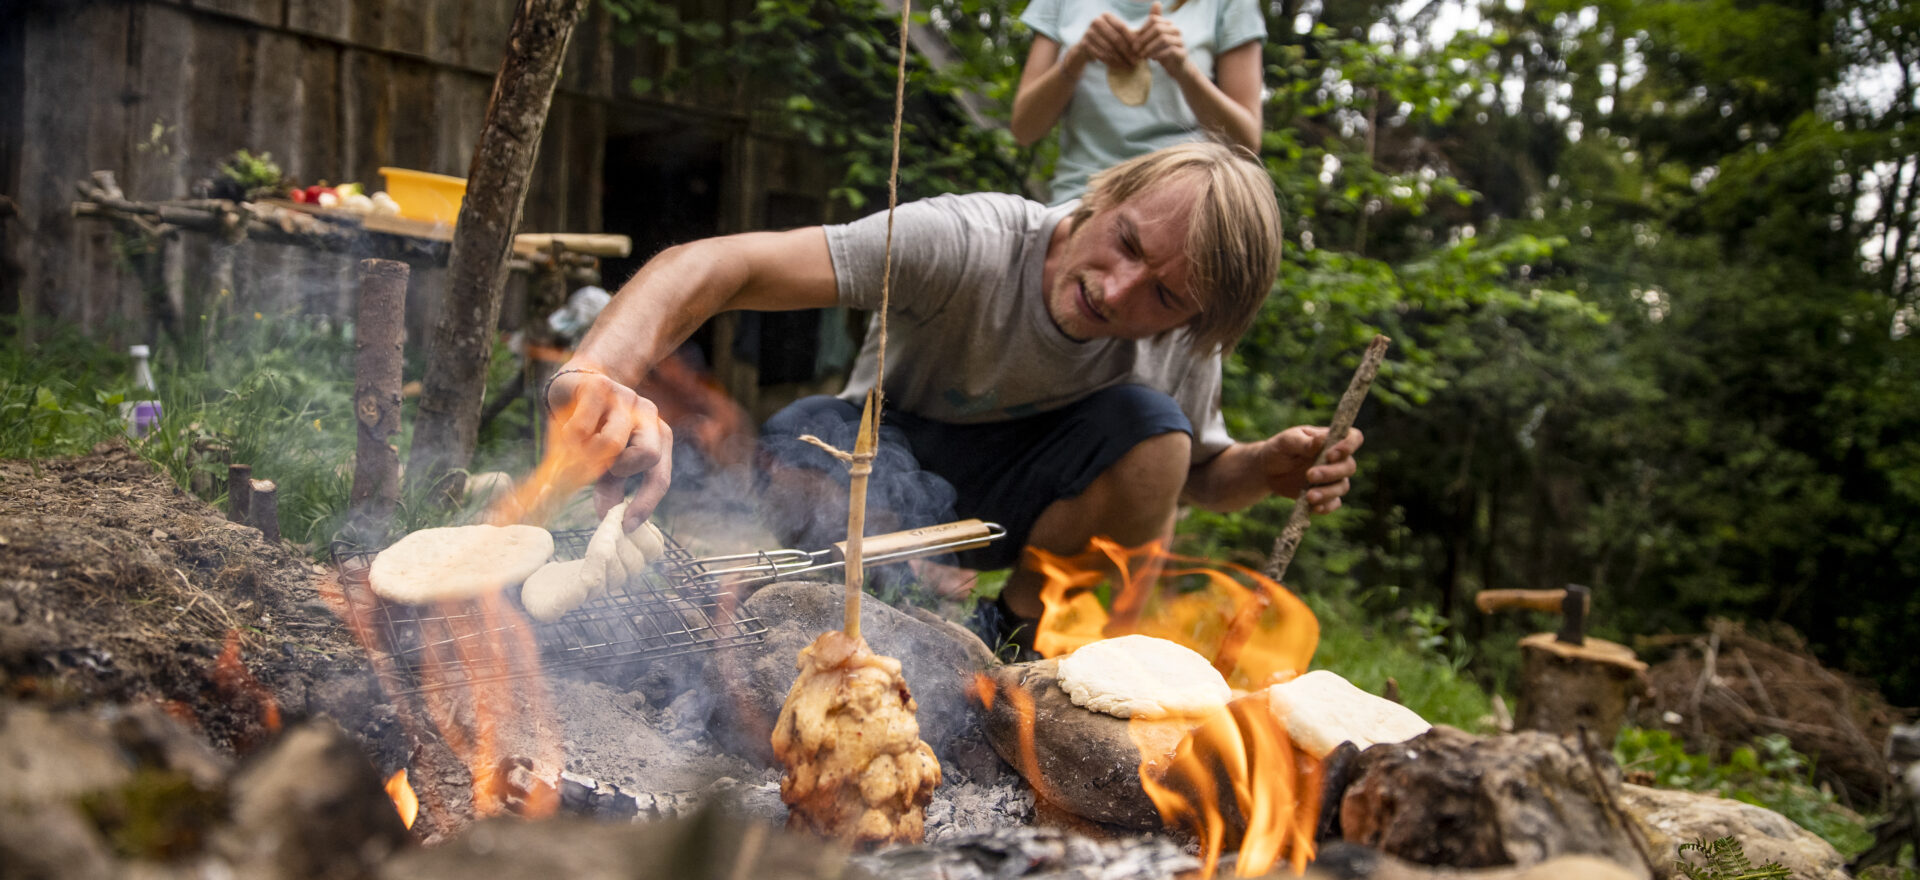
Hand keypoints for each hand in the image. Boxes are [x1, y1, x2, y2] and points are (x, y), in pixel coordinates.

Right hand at [546, 368, 674, 529]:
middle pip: (647, 456)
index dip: (645, 504)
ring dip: (590, 456)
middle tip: (599, 469)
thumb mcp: (607, 461)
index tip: (626, 526)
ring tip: (580, 448)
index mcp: (658, 436)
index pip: (660, 476)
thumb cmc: (595, 427)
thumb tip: (608, 517)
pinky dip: (571, 437)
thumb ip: (611, 485)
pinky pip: (583, 427)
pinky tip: (568, 430)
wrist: (578, 380)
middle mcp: (649, 415)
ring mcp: (626, 398)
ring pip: (612, 444)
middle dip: (620, 471)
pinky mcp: (600, 387)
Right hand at [1073, 12, 1137, 68]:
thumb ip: (1127, 34)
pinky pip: (1101, 55)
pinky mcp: (1085, 44)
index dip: (1131, 40)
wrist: (1086, 44)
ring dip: (1120, 59)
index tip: (1139, 50)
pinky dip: (1112, 62)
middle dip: (1127, 52)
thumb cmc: (1106, 37)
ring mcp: (1089, 33)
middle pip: (1116, 39)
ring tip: (1129, 65)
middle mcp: (1096, 22)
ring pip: (1109, 49)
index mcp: (1106, 15)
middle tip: (1135, 61)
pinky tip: (1119, 66)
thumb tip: (1143, 45)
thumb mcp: (1115, 32)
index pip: (1121, 28)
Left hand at [1133, 2, 1188, 70]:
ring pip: (1163, 39)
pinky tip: (1152, 59)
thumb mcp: (1151, 42)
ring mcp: (1180, 40)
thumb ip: (1143, 32)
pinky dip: (1158, 55)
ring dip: (1149, 48)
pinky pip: (1170, 50)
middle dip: (1144, 39)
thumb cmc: (1161, 53)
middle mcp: (1175, 30)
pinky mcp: (1182, 52)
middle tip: (1135, 49)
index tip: (1134, 39)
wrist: (1176, 67)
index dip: (1142, 28)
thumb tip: (1133, 28)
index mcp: (1167, 24)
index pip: (1153, 19)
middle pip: (1157, 28)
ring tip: (1142, 55)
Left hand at [1260, 426, 1363, 512]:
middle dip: (1332, 472)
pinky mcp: (1325, 495)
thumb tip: (1321, 440)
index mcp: (1330, 440)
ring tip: (1309, 496)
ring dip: (1328, 492)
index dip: (1349, 445)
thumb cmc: (1280, 449)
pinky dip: (1326, 506)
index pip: (1353, 438)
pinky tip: (1314, 507)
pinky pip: (1334, 503)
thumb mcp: (1287, 441)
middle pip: (1349, 466)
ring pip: (1342, 487)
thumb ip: (1304, 441)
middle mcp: (1337, 459)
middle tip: (1310, 475)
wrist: (1268, 470)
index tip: (1331, 455)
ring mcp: (1332, 478)